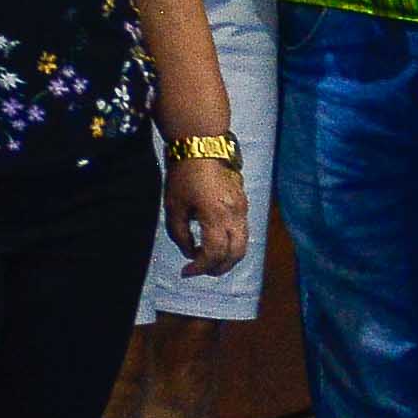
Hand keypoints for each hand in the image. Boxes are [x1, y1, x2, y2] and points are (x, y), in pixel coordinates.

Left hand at [168, 155, 250, 276]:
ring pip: (243, 244)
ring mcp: (243, 209)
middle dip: (219, 268)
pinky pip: (242, 231)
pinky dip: (231, 243)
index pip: (214, 253)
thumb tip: (189, 252)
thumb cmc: (184, 174)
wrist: (202, 146)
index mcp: (215, 216)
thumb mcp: (173, 207)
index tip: (186, 272)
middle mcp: (235, 215)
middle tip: (201, 270)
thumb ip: (180, 234)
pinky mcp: (243, 203)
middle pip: (236, 254)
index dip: (200, 268)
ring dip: (227, 257)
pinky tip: (214, 240)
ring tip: (208, 259)